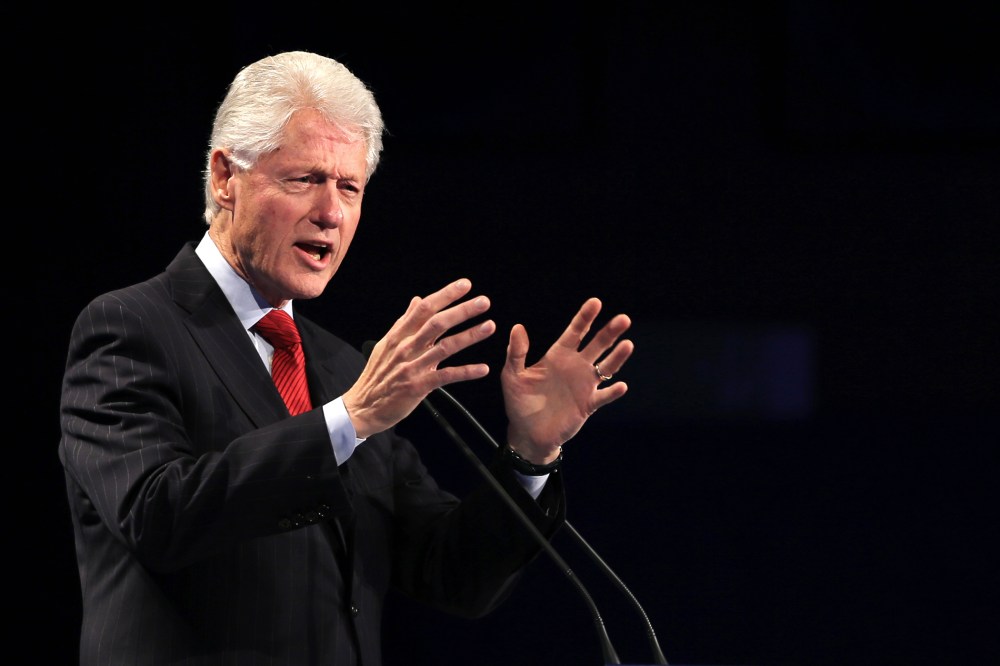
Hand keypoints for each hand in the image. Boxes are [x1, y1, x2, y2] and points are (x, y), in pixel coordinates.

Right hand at [343, 278, 495, 437]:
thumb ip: (405, 322)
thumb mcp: (387, 344)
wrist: (362, 407)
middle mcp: (405, 347)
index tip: (465, 285)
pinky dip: (466, 372)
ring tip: (489, 326)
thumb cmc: (377, 376)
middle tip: (483, 302)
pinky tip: (483, 369)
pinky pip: (446, 376)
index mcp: (399, 335)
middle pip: (437, 323)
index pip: (424, 308)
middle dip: (462, 310)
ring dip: (469, 336)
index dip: (445, 295)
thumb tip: (417, 299)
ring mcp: (412, 366)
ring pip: (445, 347)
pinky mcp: (418, 386)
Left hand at [501, 297, 633, 462]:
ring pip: (606, 367)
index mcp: (558, 355)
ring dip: (617, 357)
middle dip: (609, 332)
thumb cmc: (519, 402)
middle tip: (623, 319)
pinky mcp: (588, 404)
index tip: (596, 302)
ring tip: (627, 344)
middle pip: (597, 345)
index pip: (575, 332)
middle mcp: (575, 366)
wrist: (527, 433)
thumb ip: (516, 353)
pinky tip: (621, 386)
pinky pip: (604, 396)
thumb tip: (518, 327)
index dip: (585, 317)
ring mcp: (584, 385)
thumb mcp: (512, 376)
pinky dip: (612, 391)